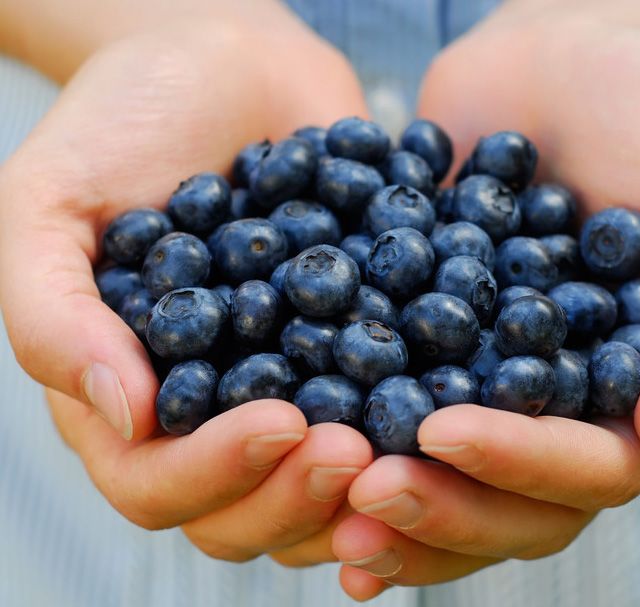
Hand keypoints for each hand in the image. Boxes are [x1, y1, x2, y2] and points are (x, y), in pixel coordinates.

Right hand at [0, 13, 372, 565]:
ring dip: (368, 484)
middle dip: (301, 495)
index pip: (155, 484)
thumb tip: (127, 416)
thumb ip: (54, 314)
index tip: (285, 421)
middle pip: (246, 512)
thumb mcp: (49, 201)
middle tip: (358, 448)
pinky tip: (459, 406)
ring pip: (322, 487)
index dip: (216, 473)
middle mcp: (207, 412)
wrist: (228, 63)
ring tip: (414, 441)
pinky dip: (419, 425)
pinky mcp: (352, 352)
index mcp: (126, 396)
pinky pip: (385, 412)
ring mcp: (287, 387)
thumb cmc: (125, 121)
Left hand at [330, 6, 639, 599]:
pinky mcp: (442, 347)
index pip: (598, 467)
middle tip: (366, 489)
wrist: (570, 52)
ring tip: (325, 501)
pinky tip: (300, 450)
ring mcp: (505, 384)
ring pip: (457, 480)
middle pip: (521, 503)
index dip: (523, 464)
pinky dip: (356, 438)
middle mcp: (580, 408)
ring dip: (394, 500)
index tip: (442, 431)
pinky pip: (399, 407)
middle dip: (445, 505)